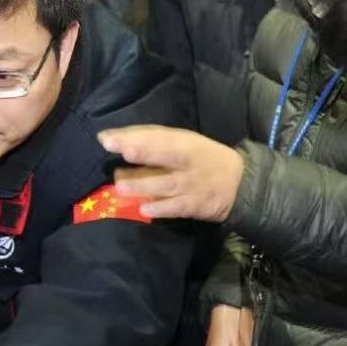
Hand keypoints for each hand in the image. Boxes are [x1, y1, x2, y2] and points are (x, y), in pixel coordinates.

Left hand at [98, 125, 244, 221]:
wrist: (239, 182)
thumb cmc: (200, 157)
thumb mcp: (182, 141)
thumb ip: (149, 139)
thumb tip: (110, 137)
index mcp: (183, 141)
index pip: (158, 136)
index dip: (134, 136)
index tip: (107, 139)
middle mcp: (187, 161)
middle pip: (166, 154)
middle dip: (144, 152)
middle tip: (124, 152)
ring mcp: (192, 184)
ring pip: (166, 184)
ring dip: (143, 186)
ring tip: (121, 187)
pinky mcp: (195, 205)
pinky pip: (177, 207)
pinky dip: (161, 209)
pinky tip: (144, 209)